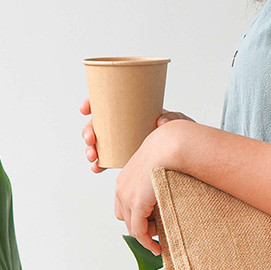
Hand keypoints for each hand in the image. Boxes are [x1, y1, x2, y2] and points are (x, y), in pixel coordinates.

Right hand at [79, 97, 194, 172]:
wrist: (184, 153)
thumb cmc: (180, 133)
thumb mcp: (178, 120)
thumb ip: (173, 118)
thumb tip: (160, 121)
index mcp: (131, 110)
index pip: (106, 102)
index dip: (91, 103)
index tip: (85, 109)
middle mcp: (122, 126)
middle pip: (97, 124)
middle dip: (88, 131)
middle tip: (91, 139)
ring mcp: (120, 142)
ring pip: (97, 143)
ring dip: (90, 149)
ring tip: (93, 156)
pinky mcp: (122, 158)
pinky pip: (105, 160)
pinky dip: (98, 164)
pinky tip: (97, 167)